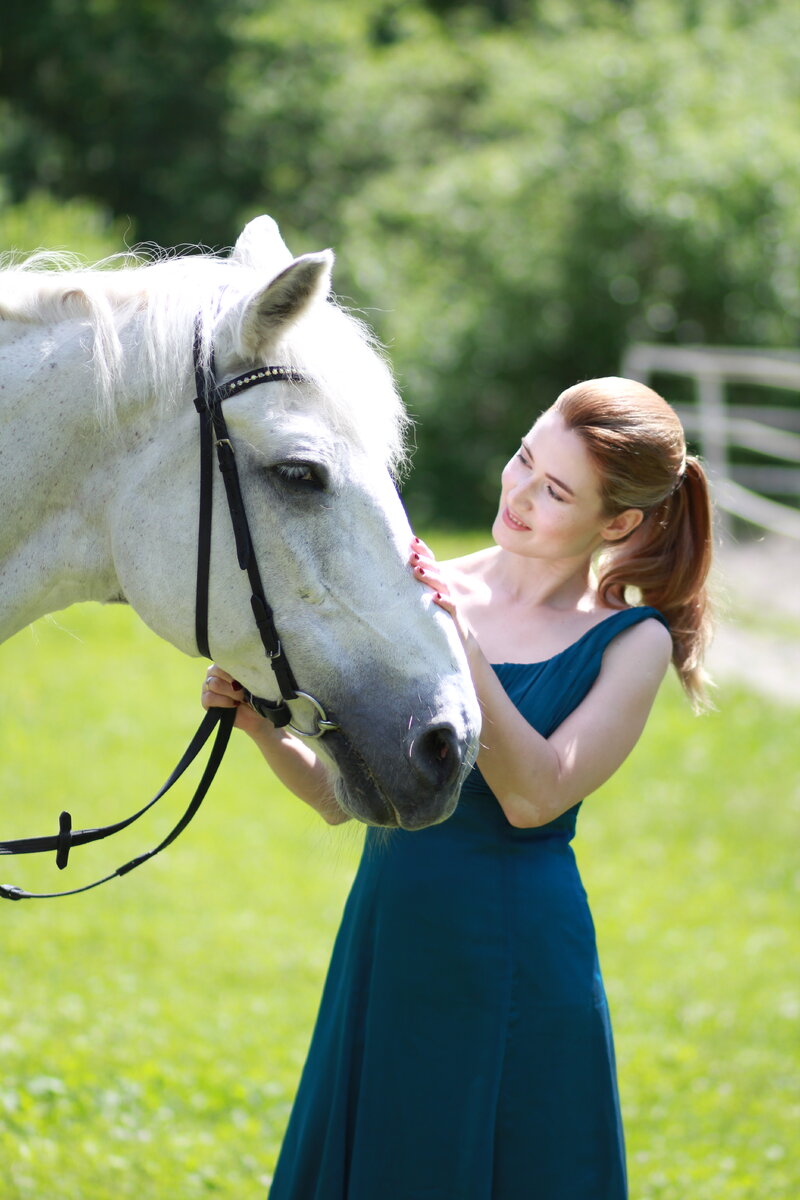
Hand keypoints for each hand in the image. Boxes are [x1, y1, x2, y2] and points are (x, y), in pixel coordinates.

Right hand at [201, 665, 266, 735]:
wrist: (255, 713)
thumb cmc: (256, 694)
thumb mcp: (254, 680)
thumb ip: (245, 672)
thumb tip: (240, 671)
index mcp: (225, 663)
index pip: (224, 658)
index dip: (235, 669)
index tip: (246, 677)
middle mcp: (214, 672)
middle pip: (217, 670)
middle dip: (234, 682)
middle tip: (244, 690)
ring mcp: (207, 686)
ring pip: (214, 684)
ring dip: (230, 692)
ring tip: (240, 698)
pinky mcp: (205, 700)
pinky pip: (209, 698)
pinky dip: (223, 702)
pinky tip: (233, 704)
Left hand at [409, 537, 474, 651]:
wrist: (456, 647)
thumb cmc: (433, 622)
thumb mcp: (421, 603)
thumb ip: (411, 590)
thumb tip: (385, 576)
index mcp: (435, 583)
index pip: (431, 562)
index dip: (423, 551)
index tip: (411, 540)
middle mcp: (443, 590)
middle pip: (435, 570)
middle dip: (424, 560)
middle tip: (410, 555)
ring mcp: (449, 602)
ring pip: (441, 586)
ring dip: (430, 577)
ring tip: (417, 571)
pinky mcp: (454, 619)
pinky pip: (451, 607)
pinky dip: (444, 601)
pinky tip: (435, 597)